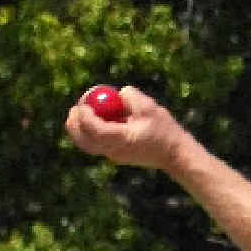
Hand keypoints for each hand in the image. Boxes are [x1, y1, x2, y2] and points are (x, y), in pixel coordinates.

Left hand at [65, 86, 187, 172]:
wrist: (174, 154)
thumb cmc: (164, 130)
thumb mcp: (148, 107)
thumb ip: (129, 96)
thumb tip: (116, 94)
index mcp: (122, 139)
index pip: (94, 130)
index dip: (85, 116)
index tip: (83, 103)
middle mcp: (115, 151)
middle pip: (85, 141)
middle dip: (76, 124)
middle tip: (76, 109)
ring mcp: (115, 155)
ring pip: (88, 144)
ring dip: (82, 128)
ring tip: (83, 112)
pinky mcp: (117, 155)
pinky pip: (96, 144)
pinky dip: (91, 132)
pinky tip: (98, 119)